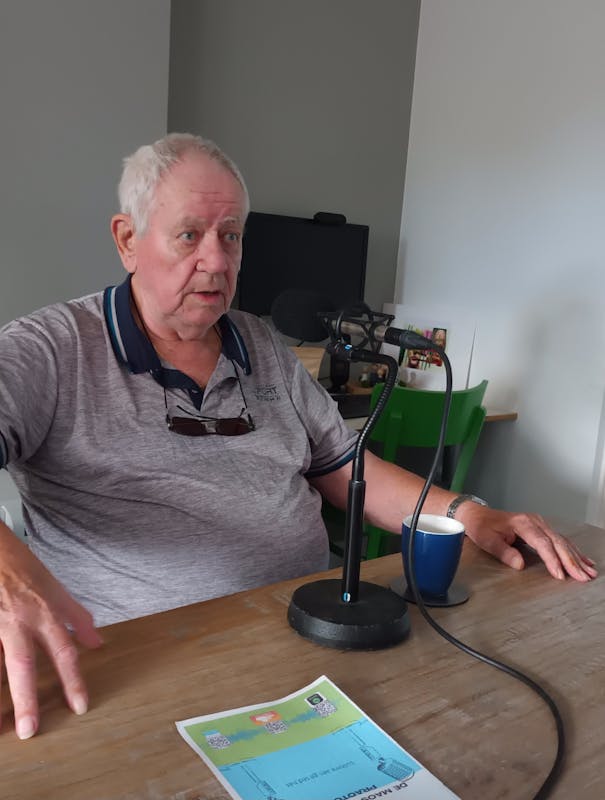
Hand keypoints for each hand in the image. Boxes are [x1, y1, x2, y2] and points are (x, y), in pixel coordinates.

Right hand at [0, 532, 101, 738]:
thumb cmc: (23, 567)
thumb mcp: (57, 589)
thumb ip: (77, 617)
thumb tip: (98, 642)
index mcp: (44, 613)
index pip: (64, 651)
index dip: (73, 680)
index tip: (80, 706)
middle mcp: (19, 621)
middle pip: (23, 664)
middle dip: (27, 699)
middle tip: (30, 730)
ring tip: (0, 723)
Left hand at [456, 504, 597, 581]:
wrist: (477, 514)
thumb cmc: (481, 526)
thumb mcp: (487, 540)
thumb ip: (504, 552)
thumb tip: (520, 564)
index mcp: (523, 523)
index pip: (542, 543)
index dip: (552, 560)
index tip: (560, 574)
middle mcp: (535, 521)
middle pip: (557, 542)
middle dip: (571, 561)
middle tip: (583, 577)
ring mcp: (540, 524)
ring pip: (562, 541)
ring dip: (576, 557)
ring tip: (589, 572)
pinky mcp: (541, 528)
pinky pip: (560, 540)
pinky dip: (573, 551)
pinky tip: (584, 560)